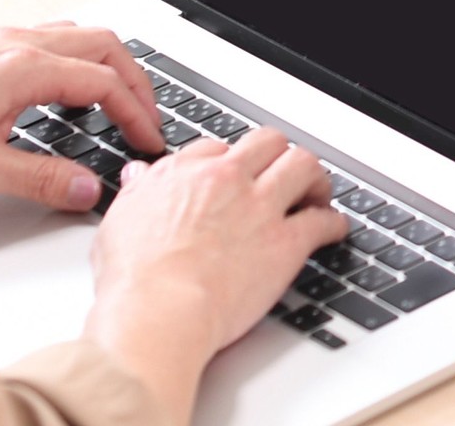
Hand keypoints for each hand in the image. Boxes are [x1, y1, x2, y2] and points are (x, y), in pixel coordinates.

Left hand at [0, 25, 164, 211]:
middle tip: (147, 115)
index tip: (148, 139)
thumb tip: (87, 189)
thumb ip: (38, 179)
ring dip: (112, 63)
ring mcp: (8, 38)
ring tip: (121, 97)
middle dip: (137, 81)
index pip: (106, 83)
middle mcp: (23, 43)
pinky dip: (83, 57)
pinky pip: (58, 36)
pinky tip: (70, 84)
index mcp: (27, 69)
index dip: (137, 113)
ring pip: (84, 34)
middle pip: (108, 45)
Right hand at [86, 130, 347, 422]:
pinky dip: (334, 223)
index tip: (237, 174)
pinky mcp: (286, 242)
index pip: (218, 147)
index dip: (231, 160)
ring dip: (314, 177)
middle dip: (278, 154)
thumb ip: (138, 192)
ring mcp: (261, 208)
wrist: (158, 311)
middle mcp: (228, 182)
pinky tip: (333, 229)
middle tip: (282, 173)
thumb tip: (140, 174)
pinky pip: (322, 221)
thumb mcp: (120, 223)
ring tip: (314, 193)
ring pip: (303, 165)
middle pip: (268, 142)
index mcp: (187, 174)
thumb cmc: (134, 279)